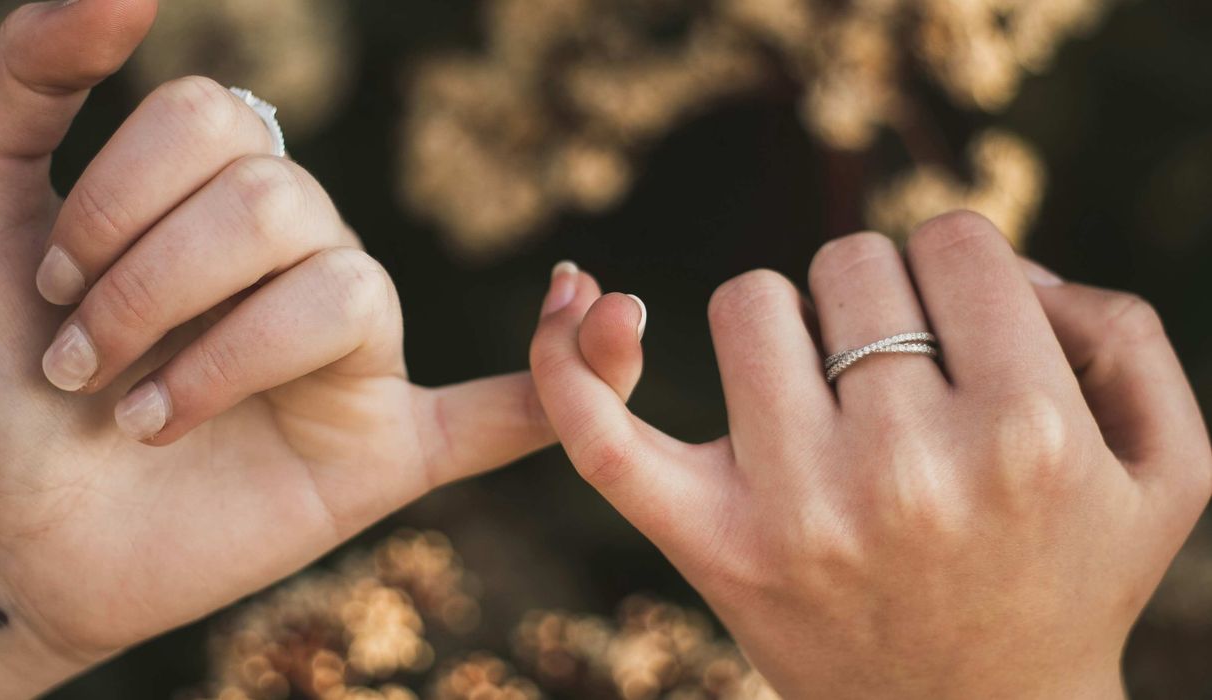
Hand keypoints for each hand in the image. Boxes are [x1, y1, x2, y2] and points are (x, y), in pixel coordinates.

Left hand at [0, 2, 595, 695]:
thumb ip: (33, 77)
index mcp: (226, 200)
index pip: (227, 128)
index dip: (126, 194)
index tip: (42, 284)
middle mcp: (303, 264)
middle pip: (282, 204)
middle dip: (154, 280)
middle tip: (80, 365)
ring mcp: (352, 362)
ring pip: (342, 293)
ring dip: (221, 355)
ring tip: (143, 422)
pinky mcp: (380, 453)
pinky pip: (495, 418)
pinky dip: (565, 378)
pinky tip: (613, 327)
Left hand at [531, 212, 1211, 697]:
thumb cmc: (1069, 578)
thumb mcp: (1164, 467)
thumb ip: (1119, 333)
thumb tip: (999, 263)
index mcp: (1027, 434)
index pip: (952, 243)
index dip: (956, 273)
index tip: (960, 331)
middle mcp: (906, 470)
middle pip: (849, 264)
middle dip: (876, 303)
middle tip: (897, 382)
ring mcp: (795, 510)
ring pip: (746, 304)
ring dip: (783, 323)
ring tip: (822, 395)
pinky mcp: (709, 546)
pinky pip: (603, 435)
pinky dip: (568, 366)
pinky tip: (575, 298)